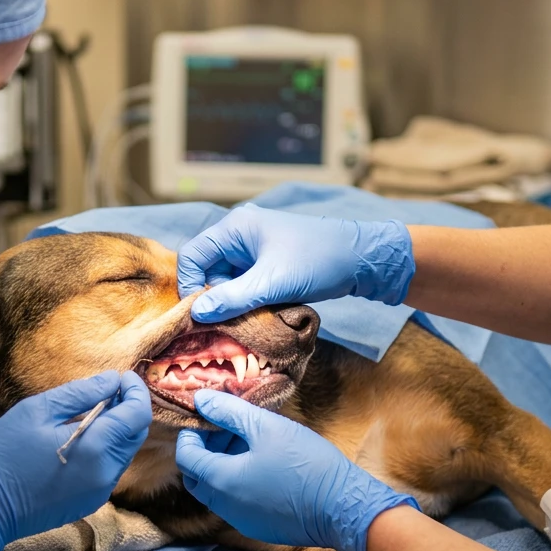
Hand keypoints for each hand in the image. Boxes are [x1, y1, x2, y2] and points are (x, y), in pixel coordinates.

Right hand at [0, 371, 151, 550]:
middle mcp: (107, 473)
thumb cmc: (3, 454)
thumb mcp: (37, 411)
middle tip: (106, 390)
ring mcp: (100, 492)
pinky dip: (106, 449)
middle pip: (136, 434)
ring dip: (117, 429)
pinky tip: (82, 439)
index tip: (121, 377)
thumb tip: (112, 380)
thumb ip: (81, 393)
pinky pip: (110, 469)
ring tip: (91, 412)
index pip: (138, 414)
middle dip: (129, 408)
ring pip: (124, 452)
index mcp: (96, 448)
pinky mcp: (91, 502)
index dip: (135, 391)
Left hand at [175, 389, 417, 550]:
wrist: (343, 506)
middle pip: (197, 476)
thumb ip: (228, 411)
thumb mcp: (266, 427)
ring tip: (249, 442)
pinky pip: (235, 503)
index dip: (190, 434)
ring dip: (222, 466)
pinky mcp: (259, 527)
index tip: (208, 417)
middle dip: (205, 450)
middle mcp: (224, 506)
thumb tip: (199, 399)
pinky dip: (237, 483)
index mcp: (221, 480)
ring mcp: (241, 520)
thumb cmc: (305, 462)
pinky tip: (263, 466)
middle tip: (228, 428)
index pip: (185, 457)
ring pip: (216, 491)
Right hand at [176, 204, 415, 322]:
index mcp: (235, 228)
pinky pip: (244, 285)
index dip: (189, 284)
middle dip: (213, 297)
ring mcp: (254, 250)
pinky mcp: (267, 265)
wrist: (361, 259)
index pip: (192, 255)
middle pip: (207, 270)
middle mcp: (240, 236)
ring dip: (233, 302)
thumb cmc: (318, 261)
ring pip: (226, 281)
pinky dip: (247, 301)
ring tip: (247, 319)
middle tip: (226, 322)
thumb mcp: (273, 283)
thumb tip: (196, 313)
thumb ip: (233, 298)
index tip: (198, 314)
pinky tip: (259, 314)